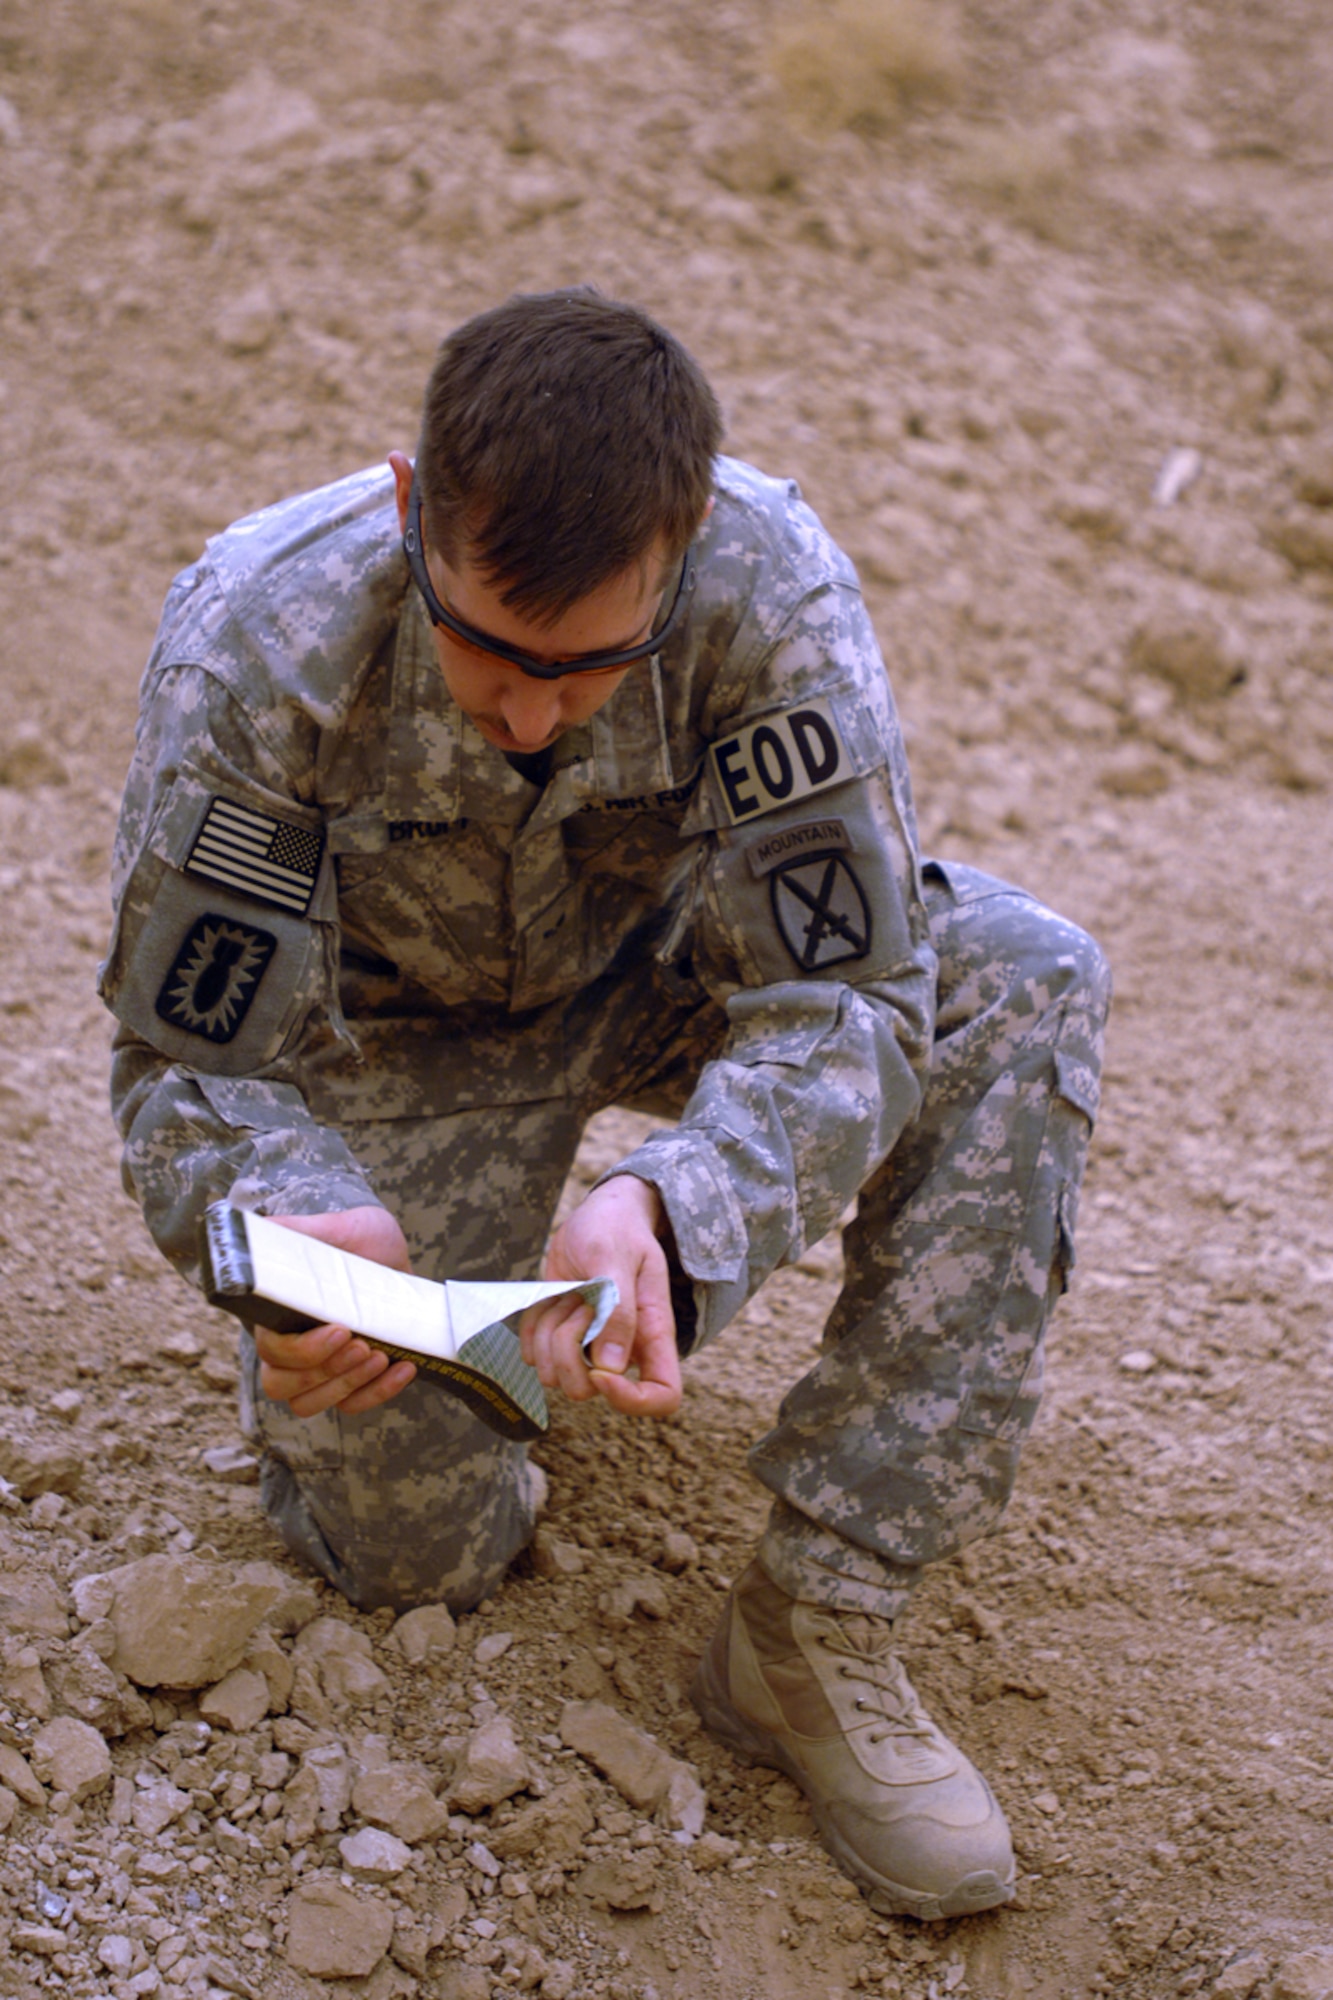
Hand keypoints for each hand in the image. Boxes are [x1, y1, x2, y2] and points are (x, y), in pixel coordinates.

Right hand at [257, 1208, 416, 1419]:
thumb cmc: (353, 1239)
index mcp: (277, 1315)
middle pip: (283, 1386)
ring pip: (311, 1403)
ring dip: (349, 1385)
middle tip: (365, 1346)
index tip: (341, 1329)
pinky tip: (405, 1368)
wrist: (388, 1254)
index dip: (301, 1351)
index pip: (270, 1351)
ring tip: (383, 1357)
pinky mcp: (350, 1378)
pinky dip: (378, 1394)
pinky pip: (352, 1404)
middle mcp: (290, 1348)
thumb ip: (294, 1230)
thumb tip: (256, 1229)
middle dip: (326, 1371)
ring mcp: (319, 1368)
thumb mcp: (332, 1228)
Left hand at [520, 1177, 681, 1418]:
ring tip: (567, 1294)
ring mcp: (590, 1347)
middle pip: (588, 1390)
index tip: (601, 1371)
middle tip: (578, 1305)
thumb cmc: (616, 1230)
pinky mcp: (561, 1338)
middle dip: (569, 1350)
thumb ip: (618, 1310)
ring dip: (548, 1332)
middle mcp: (624, 1349)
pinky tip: (551, 1298)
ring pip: (555, 1374)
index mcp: (653, 1333)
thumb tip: (610, 1366)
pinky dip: (532, 1326)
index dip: (630, 1399)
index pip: (663, 1398)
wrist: (599, 1216)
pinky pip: (534, 1354)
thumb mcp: (617, 1258)